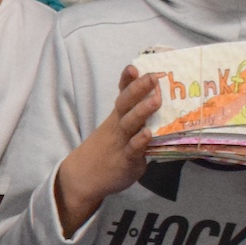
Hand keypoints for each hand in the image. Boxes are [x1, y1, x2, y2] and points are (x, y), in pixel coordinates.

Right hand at [53, 67, 162, 237]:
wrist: (83, 177)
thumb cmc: (107, 150)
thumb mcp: (116, 129)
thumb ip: (134, 116)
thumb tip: (162, 100)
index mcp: (117, 116)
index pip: (122, 94)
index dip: (127, 80)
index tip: (134, 66)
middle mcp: (118, 125)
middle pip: (126, 103)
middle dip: (139, 88)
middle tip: (154, 76)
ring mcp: (120, 142)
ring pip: (130, 123)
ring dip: (142, 111)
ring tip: (156, 100)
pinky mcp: (126, 160)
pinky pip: (133, 149)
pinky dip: (140, 141)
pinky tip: (148, 134)